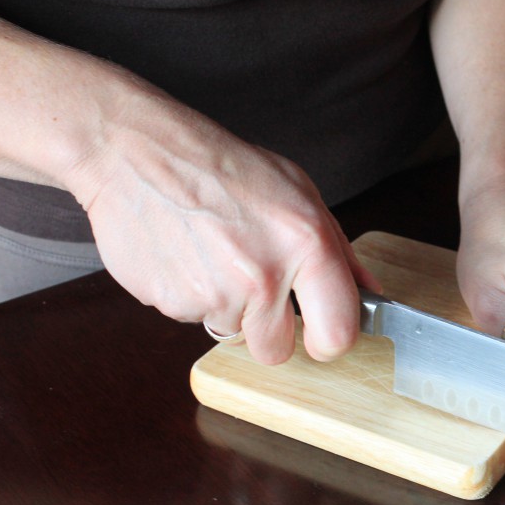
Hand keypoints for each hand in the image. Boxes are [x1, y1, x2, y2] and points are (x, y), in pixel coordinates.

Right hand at [67, 93, 377, 364]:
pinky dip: (190, 296)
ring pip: (232, 335)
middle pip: (278, 352)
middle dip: (269, 331)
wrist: (134, 152)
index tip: (321, 333)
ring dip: (227, 308)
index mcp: (306, 244)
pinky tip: (187, 256)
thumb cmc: (222, 167)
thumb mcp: (298, 191)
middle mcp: (264, 275)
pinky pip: (193, 319)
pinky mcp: (173, 303)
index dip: (330, 340)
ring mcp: (215, 294)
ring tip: (214, 256)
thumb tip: (370, 293)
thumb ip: (339, 251)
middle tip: (255, 287)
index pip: (338, 334)